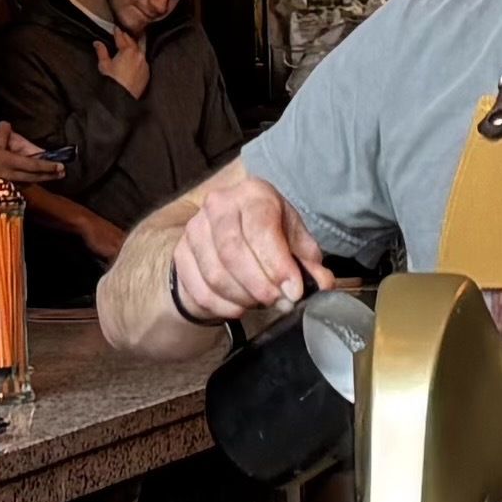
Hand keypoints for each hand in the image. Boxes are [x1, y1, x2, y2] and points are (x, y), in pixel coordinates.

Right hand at [0, 120, 65, 186]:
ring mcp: (6, 186)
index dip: (47, 165)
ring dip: (39, 178)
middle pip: (34, 176)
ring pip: (27, 181)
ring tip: (49, 175)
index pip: (33, 163)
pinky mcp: (0, 192)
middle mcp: (11, 175)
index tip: (61, 167)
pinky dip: (25, 182)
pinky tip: (28, 179)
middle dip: (49, 174)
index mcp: (7, 161)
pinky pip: (18, 185)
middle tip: (62, 173)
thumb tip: (7, 127)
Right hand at [162, 166, 317, 326]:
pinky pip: (200, 290)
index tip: (293, 291)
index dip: (277, 264)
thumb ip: (309, 264)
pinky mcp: (180, 254)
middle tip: (278, 302)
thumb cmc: (268, 237)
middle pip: (233, 252)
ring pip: (215, 275)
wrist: (229, 238)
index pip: (260, 228)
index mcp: (253, 194)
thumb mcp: (294, 243)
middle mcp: (219, 204)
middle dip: (259, 285)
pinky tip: (239, 307)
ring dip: (243, 298)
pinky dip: (223, 307)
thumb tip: (321, 284)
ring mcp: (195, 229)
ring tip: (261, 302)